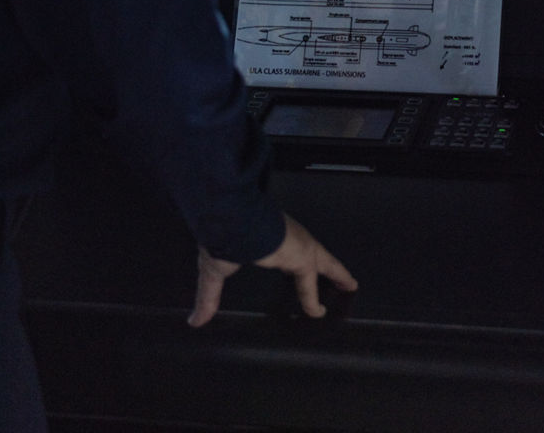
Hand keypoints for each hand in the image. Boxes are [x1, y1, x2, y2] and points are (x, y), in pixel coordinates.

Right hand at [188, 213, 357, 326]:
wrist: (234, 221)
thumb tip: (194, 321)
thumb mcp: (215, 270)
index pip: (283, 253)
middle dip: (325, 267)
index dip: (290, 267)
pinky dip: (331, 283)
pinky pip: (321, 274)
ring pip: (322, 261)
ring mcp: (298, 245)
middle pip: (312, 256)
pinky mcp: (305, 254)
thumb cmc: (224, 238)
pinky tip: (338, 296)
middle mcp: (286, 240)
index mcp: (266, 241)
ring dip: (335, 272)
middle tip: (341, 280)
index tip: (296, 272)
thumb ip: (209, 297)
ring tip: (349, 284)